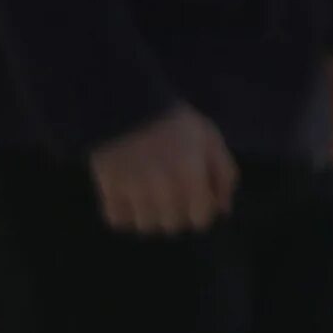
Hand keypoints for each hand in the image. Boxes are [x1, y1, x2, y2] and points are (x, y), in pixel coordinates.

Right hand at [90, 104, 237, 235]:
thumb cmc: (176, 123)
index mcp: (191, 176)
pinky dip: (124, 214)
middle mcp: (163, 189)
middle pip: (173, 226)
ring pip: (146, 226)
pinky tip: (130, 198)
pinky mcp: (108, 190)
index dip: (202, 211)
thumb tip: (223, 209)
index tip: (198, 199)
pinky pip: (117, 220)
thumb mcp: (210, 140)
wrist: (128, 106)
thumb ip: (223, 174)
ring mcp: (133, 191)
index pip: (201, 219)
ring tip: (152, 197)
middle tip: (174, 196)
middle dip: (178, 214)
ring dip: (151, 216)